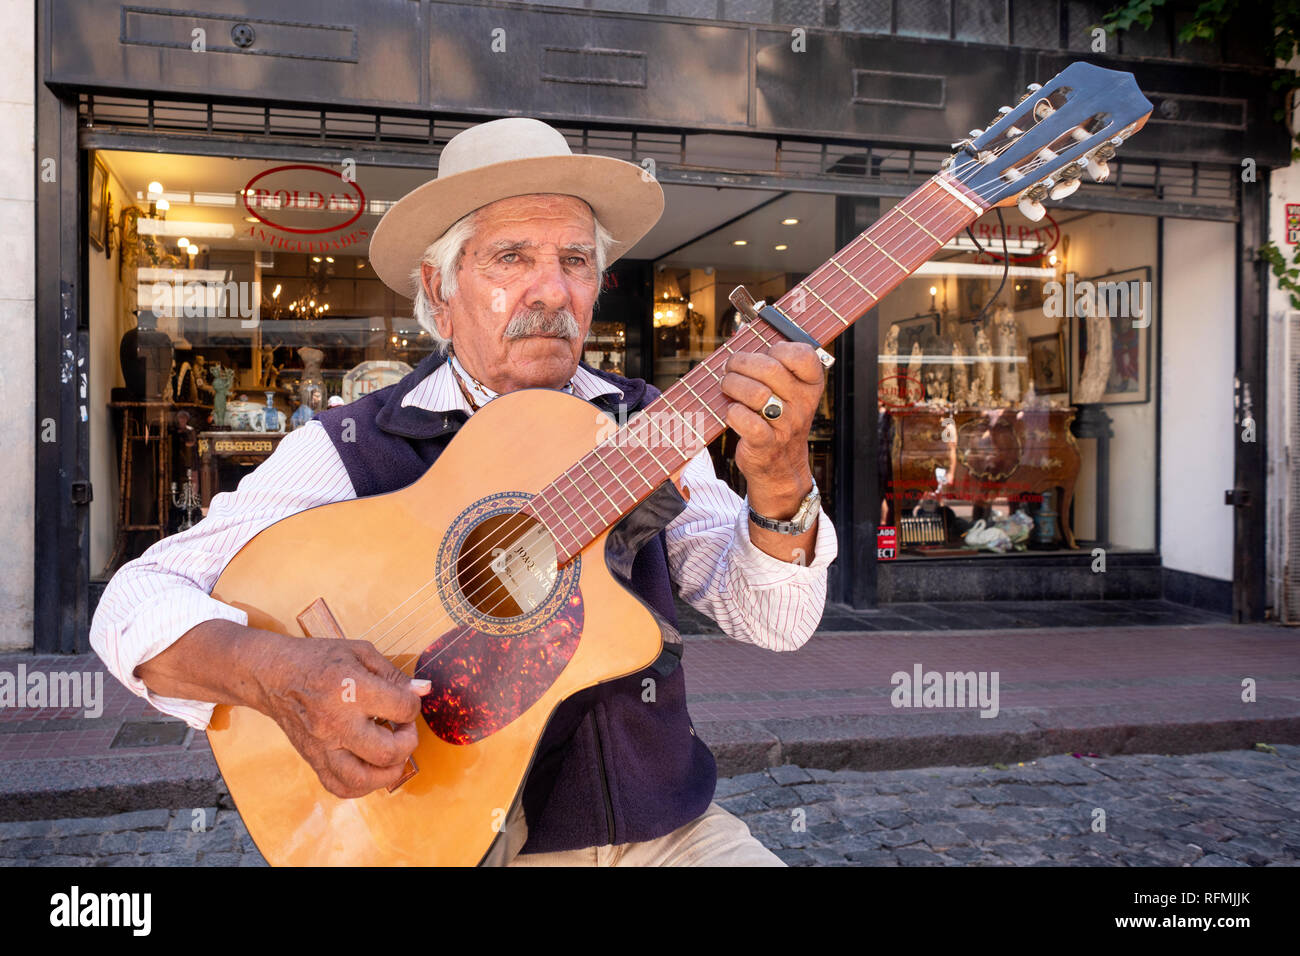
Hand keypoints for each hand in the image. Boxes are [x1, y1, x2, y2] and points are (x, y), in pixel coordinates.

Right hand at [255, 636, 429, 798]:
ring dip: (389, 771)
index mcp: (351, 689)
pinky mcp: (313, 759)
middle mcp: (336, 722)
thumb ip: (393, 674)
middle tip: (403, 728)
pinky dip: (362, 785)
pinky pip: (340, 787)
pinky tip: (370, 767)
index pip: (401, 708)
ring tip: (392, 754)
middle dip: (408, 742)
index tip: (406, 701)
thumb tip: (423, 690)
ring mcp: (323, 745)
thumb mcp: (360, 653)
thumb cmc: (318, 660)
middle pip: (386, 751)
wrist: (272, 675)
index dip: (414, 704)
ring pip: (363, 778)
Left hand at [720, 341, 824, 517]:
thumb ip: (771, 361)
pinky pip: (744, 419)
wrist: (779, 465)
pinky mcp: (766, 443)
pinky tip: (733, 412)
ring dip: (732, 385)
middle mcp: (803, 403)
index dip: (778, 348)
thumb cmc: (776, 416)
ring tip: (727, 387)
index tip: (765, 355)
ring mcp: (786, 425)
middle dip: (741, 363)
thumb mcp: (786, 389)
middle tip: (730, 368)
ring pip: (755, 393)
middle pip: (769, 369)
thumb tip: (742, 330)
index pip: (802, 354)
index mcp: (811, 384)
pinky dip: (732, 412)